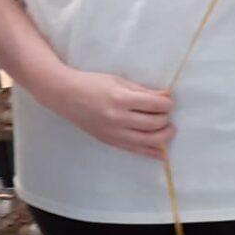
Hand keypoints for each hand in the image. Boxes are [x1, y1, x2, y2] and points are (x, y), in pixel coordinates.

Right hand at [40, 67, 174, 159]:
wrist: (65, 96)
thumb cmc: (91, 83)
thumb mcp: (118, 81)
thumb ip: (142, 90)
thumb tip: (165, 97)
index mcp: (120, 99)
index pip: (154, 105)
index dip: (167, 104)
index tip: (169, 101)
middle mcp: (118, 118)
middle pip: (154, 123)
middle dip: (166, 119)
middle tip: (166, 114)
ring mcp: (114, 132)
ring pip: (148, 140)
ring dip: (163, 136)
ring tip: (168, 130)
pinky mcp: (110, 141)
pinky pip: (135, 149)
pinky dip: (151, 152)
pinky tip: (162, 153)